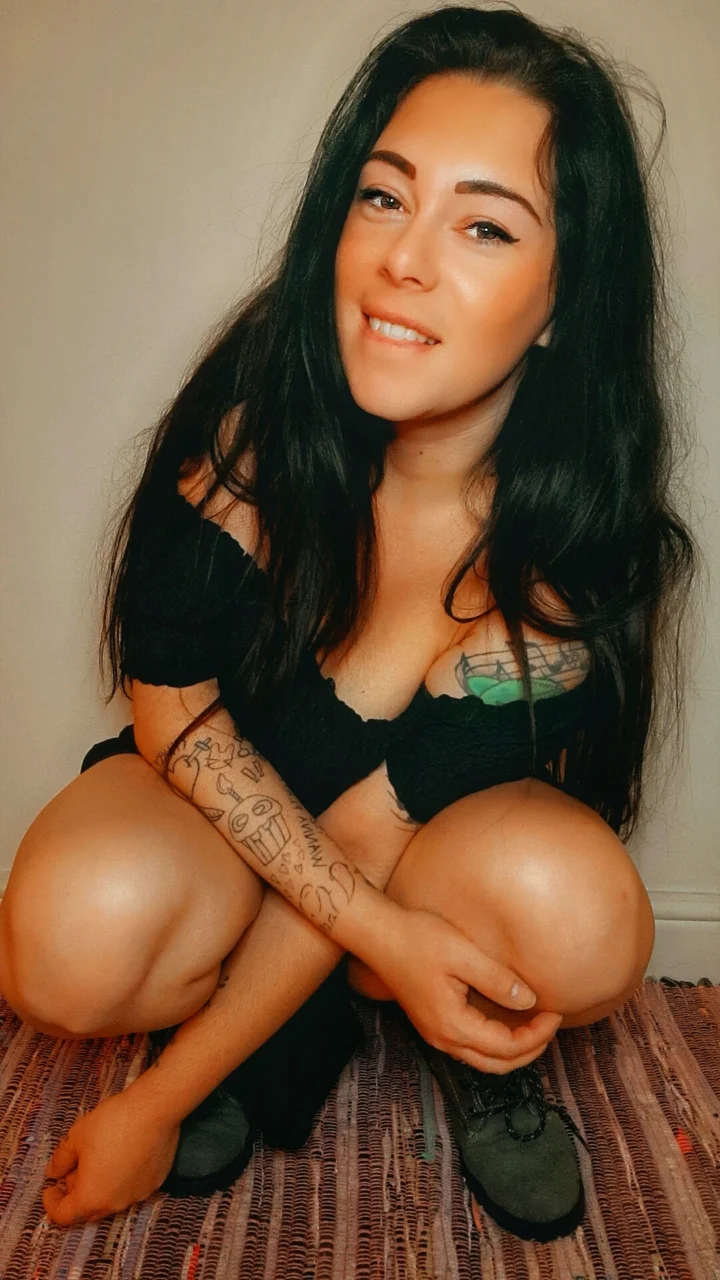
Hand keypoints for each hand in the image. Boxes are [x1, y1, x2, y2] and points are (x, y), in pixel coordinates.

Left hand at [43, 1088, 179, 1225]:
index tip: (50, 1188)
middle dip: (77, 1193)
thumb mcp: (76, 1137)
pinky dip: (122, 1179)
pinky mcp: (155, 1182)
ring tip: (101, 1159)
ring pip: (112, 1199)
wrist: (153, 1110)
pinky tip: (123, 1155)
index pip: (64, 1215)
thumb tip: (53, 1172)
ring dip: (101, 1187)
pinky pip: (132, 1188)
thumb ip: (60, 1161)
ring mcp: (137, 1195)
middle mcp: (115, 1204)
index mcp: (91, 1198)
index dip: (52, 1203)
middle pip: (89, 1210)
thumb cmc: (113, 1123)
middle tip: (74, 1170)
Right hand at [375, 907, 561, 1073]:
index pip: (506, 1047)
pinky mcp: (434, 1023)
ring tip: (535, 1024)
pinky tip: (507, 1020)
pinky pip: (471, 1046)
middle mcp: (443, 1038)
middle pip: (497, 1064)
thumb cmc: (417, 939)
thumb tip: (528, 1001)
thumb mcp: (463, 954)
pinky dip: (496, 1042)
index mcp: (452, 1025)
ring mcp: (436, 1033)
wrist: (379, 935)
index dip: (536, 1034)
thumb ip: (497, 980)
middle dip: (530, 1049)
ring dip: (513, 1049)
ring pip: (484, 1059)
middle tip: (551, 1023)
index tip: (555, 1012)